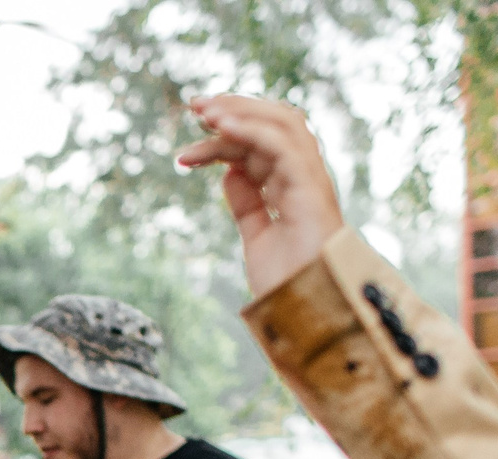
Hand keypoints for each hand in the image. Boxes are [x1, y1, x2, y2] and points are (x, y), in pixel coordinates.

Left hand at [176, 95, 347, 299]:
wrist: (308, 312)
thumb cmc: (289, 284)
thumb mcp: (257, 237)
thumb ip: (248, 204)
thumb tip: (230, 173)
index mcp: (292, 188)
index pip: (260, 146)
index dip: (226, 138)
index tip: (186, 149)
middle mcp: (304, 178)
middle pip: (273, 124)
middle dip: (234, 109)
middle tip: (193, 106)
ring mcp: (310, 181)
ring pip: (281, 124)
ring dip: (240, 111)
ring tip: (203, 112)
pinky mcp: (311, 189)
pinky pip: (282, 145)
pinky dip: (251, 130)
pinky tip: (220, 127)